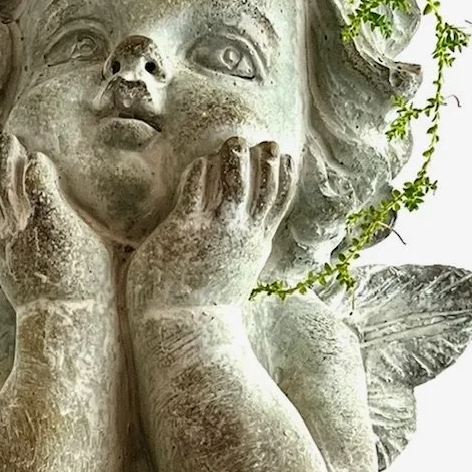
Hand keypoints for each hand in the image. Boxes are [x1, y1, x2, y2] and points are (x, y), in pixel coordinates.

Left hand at [0, 133, 114, 307]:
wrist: (62, 317)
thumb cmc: (88, 279)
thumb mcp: (92, 238)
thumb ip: (70, 204)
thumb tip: (50, 167)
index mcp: (51, 220)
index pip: (35, 179)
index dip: (32, 162)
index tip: (33, 148)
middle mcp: (23, 229)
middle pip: (6, 183)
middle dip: (4, 157)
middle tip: (7, 137)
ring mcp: (6, 241)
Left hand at [128, 136, 295, 311]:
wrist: (184, 330)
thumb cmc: (204, 309)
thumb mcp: (236, 276)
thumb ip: (242, 254)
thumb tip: (247, 246)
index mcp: (256, 245)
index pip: (279, 203)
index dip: (286, 176)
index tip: (287, 154)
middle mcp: (241, 235)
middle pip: (264, 188)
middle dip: (269, 161)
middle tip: (266, 141)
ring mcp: (215, 231)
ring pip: (234, 181)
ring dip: (236, 157)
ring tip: (235, 140)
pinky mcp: (185, 229)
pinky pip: (196, 188)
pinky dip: (200, 171)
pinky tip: (199, 163)